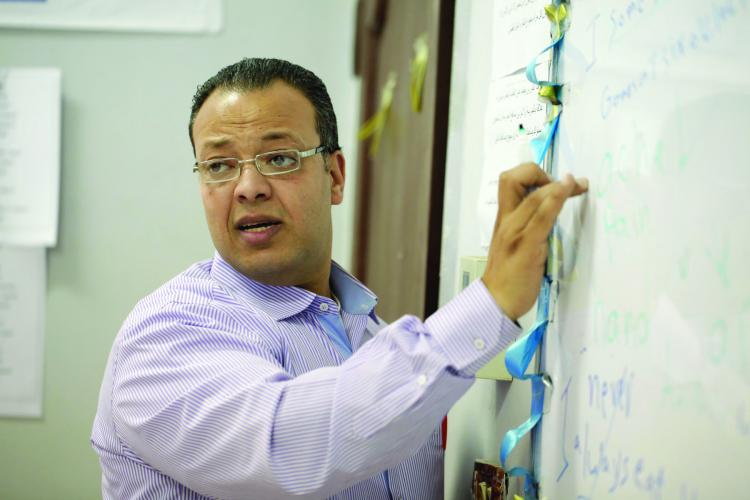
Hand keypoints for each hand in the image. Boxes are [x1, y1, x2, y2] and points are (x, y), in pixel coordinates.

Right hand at [482, 163, 587, 320]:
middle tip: (567, 183)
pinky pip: (542, 216)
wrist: (496, 301)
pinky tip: (568, 191)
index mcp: (503, 219)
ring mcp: (515, 232)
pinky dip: (556, 199)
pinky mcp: (527, 245)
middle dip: (540, 172)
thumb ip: (528, 226)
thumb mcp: (516, 244)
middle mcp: (506, 221)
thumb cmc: (508, 276)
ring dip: (559, 185)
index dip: (532, 174)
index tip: (553, 183)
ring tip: (580, 185)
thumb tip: (551, 211)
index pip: (509, 180)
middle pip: (513, 178)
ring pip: (533, 196)